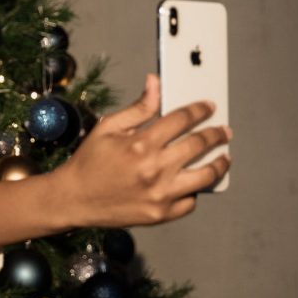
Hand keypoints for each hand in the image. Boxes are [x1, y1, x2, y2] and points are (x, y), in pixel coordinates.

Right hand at [53, 74, 230, 227]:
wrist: (73, 199)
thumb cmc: (88, 163)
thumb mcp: (107, 128)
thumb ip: (138, 108)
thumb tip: (155, 83)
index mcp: (140, 144)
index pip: (182, 119)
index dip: (199, 110)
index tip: (209, 107)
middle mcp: (154, 169)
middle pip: (199, 145)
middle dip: (217, 134)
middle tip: (224, 131)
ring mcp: (160, 194)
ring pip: (205, 176)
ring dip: (219, 163)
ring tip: (224, 158)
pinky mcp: (160, 214)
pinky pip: (190, 202)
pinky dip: (195, 191)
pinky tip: (193, 182)